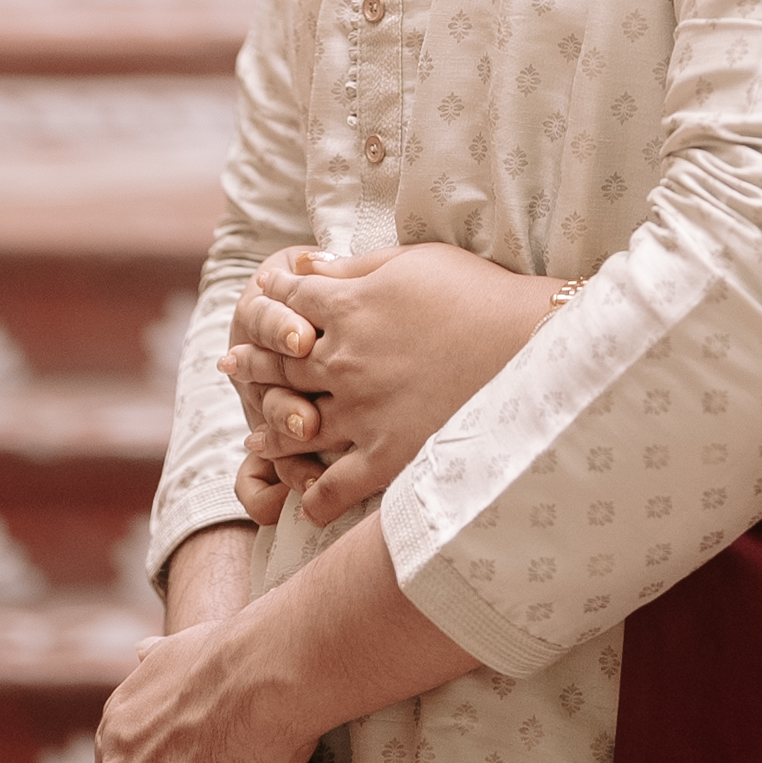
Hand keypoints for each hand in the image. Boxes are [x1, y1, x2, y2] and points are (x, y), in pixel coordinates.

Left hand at [224, 240, 560, 528]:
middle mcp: (343, 360)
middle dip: (253, 359)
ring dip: (269, 430)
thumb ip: (354, 268)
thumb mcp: (414, 261)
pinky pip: (335, 486)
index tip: (255, 300)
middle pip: (281, 360)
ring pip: (295, 424)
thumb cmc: (478, 293)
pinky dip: (313, 496)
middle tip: (231, 365)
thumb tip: (305, 264)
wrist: (530, 348)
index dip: (269, 299)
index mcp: (348, 307)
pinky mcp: (386, 456)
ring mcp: (361, 412)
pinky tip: (303, 501)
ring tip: (254, 438)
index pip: (290, 300)